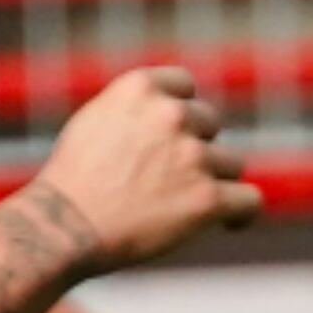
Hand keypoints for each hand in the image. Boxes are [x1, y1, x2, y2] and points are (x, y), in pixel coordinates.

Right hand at [35, 67, 260, 273]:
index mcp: (140, 88)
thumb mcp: (95, 121)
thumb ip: (136, 110)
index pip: (185, 85)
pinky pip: (248, 200)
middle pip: (209, 123)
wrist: (63, 227)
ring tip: (178, 208)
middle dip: (194, 147)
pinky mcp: (208, 199)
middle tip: (167, 179)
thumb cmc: (71, 181)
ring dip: (211, 182)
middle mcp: (170, 115)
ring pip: (230, 163)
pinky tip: (230, 223)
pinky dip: (241, 212)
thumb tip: (174, 110)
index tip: (173, 135)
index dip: (180, 111)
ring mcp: (193, 156)